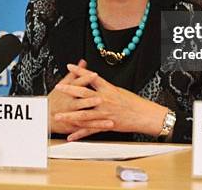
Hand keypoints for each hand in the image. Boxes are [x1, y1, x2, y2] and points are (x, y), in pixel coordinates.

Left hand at [54, 63, 168, 140]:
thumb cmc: (134, 102)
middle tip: (58, 87)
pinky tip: (70, 136)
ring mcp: (104, 113)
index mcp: (108, 89)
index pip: (92, 77)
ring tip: (58, 115)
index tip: (69, 66)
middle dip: (69, 90)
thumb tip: (94, 81)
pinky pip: (90, 130)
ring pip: (84, 114)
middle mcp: (105, 100)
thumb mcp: (119, 90)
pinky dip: (79, 134)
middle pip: (84, 94)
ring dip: (69, 115)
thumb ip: (105, 87)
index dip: (80, 71)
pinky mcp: (106, 125)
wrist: (144, 115)